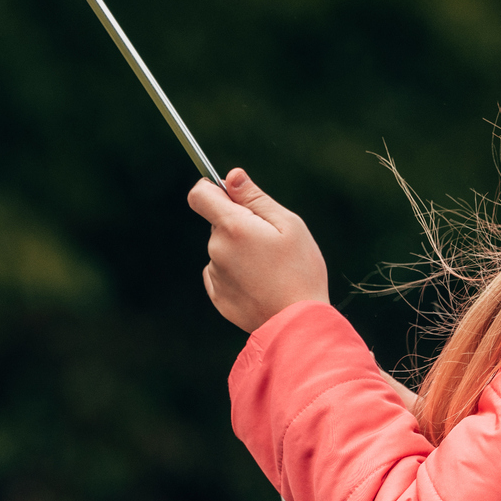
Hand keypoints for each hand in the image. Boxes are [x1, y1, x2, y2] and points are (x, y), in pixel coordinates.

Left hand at [191, 168, 329, 333]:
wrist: (298, 324)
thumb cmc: (300, 270)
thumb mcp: (288, 224)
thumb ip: (255, 198)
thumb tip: (231, 176)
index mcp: (232, 227)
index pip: (200, 195)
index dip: (212, 189)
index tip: (230, 195)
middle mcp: (216, 249)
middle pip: (218, 223)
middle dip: (240, 225)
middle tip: (271, 242)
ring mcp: (215, 275)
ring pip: (223, 249)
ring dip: (240, 251)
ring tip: (270, 268)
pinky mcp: (218, 297)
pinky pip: (223, 273)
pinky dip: (238, 274)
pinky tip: (261, 284)